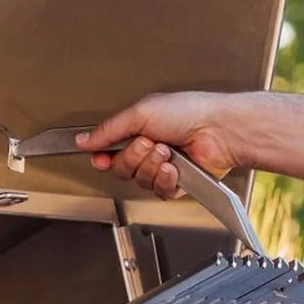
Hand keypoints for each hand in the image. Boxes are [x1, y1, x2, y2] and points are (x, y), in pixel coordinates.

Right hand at [76, 91, 244, 199]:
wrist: (218, 130)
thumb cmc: (189, 112)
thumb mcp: (140, 113)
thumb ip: (109, 130)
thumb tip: (84, 139)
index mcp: (139, 129)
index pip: (110, 151)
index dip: (103, 157)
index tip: (101, 157)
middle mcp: (150, 150)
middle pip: (122, 169)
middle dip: (134, 157)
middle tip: (149, 143)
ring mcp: (164, 168)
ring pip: (140, 180)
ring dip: (151, 166)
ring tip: (167, 151)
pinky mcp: (178, 183)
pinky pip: (159, 191)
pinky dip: (165, 179)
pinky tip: (175, 167)